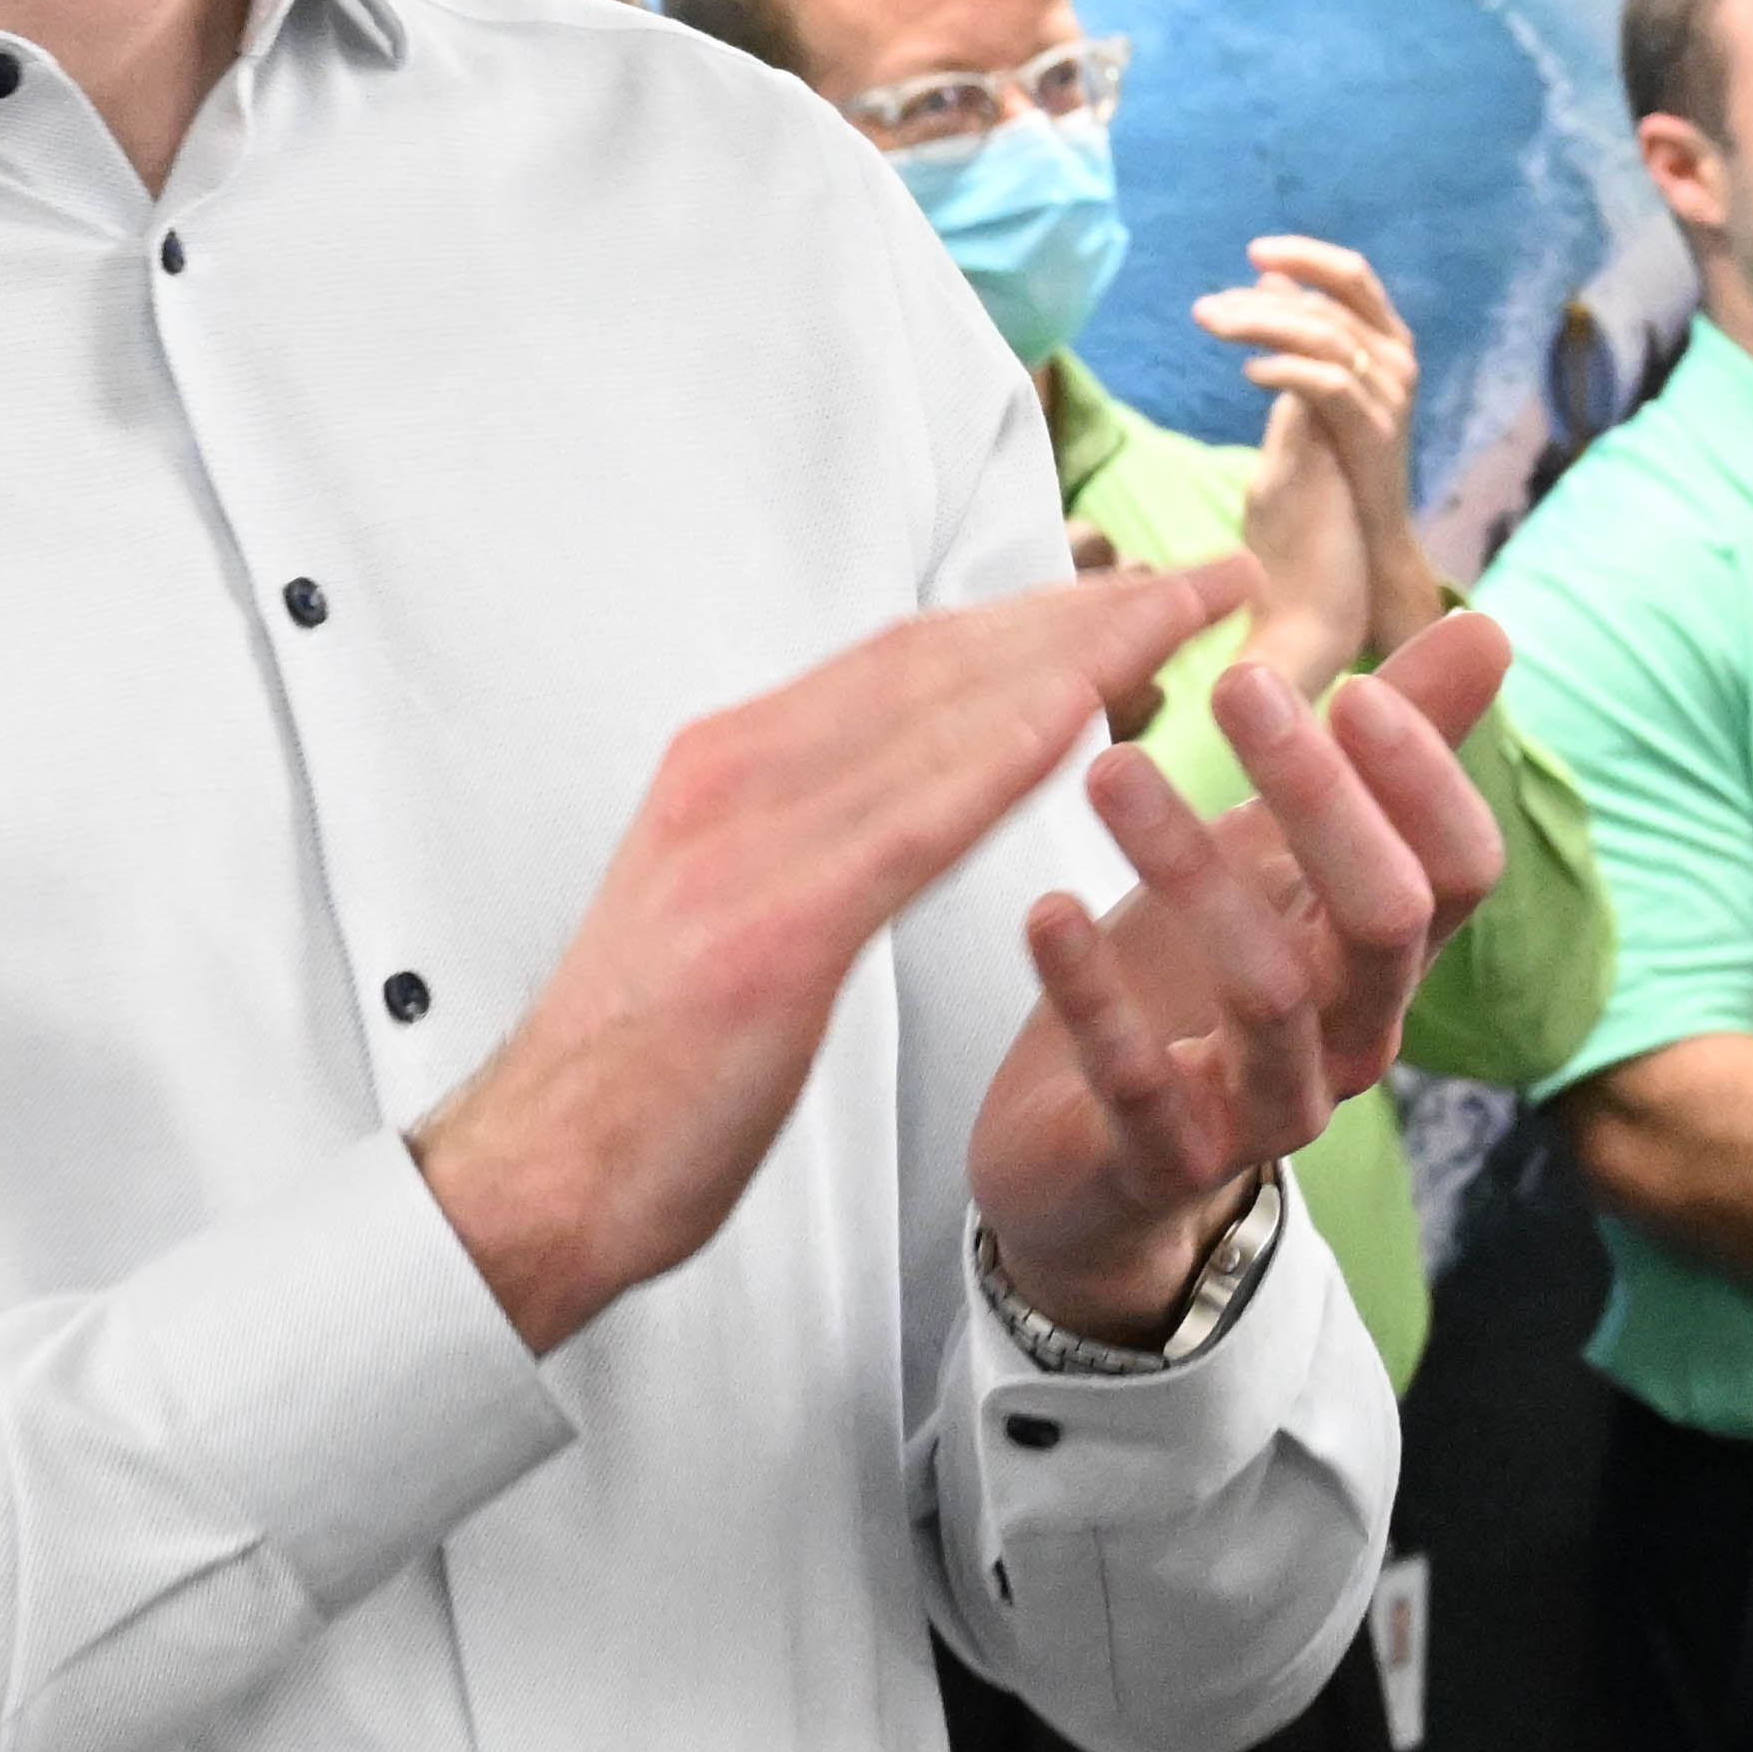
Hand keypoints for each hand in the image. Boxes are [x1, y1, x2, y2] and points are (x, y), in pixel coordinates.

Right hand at [423, 562, 1264, 1354]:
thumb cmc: (646, 1062)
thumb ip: (814, 829)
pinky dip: (996, 756)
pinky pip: (905, 825)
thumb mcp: (730, 906)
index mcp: (731, 764)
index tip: (1151, 587)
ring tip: (1195, 613)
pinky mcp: (768, 935)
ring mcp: (745, 846)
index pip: (914, 656)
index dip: (1042, 610)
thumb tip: (911, 782)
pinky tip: (1084, 715)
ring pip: (938, 713)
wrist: (535, 1176)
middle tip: (1217, 575)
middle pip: (943, 656)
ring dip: (1079, 650)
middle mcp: (735, 773)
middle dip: (1089, 604)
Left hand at [969, 608, 1513, 1336]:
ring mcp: (1265, 1108)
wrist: (1088, 1164)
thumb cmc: (1192, 981)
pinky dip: (1093, 996)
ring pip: (1267, 990)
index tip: (1349, 685)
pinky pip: (1140, 1082)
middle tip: (1237, 686)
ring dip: (1189, 868)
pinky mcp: (1164, 1161)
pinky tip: (1044, 912)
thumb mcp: (1279, 854)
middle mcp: (1350, 1036)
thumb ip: (1377, 754)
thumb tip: (1490, 628)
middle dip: (1321, 797)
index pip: (1459, 871)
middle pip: (1385, 920)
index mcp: (1384, 958)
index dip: (1424, 781)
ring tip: (1107, 769)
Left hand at [1198, 241, 1446, 669]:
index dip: (1304, 257)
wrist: (1369, 543)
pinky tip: (1248, 372)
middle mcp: (1397, 360)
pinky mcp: (1374, 433)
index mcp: (1388, 341)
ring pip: (1323, 337)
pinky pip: (1325, 385)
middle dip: (1262, 300)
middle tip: (1207, 309)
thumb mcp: (1321, 386)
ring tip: (1213, 328)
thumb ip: (1302, 333)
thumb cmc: (1341, 464)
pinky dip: (1283, 371)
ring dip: (1260, 326)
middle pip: (1327, 304)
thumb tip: (1269, 279)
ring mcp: (1391, 396)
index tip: (1252, 252)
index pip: (1352, 276)